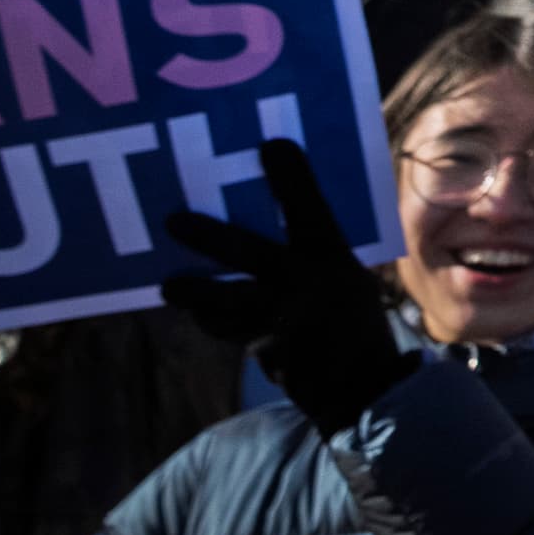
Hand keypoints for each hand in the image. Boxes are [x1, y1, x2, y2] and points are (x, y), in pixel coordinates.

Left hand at [161, 139, 413, 435]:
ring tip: (169, 285)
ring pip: (222, 298)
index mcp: (335, 260)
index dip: (293, 178)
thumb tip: (258, 224)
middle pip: (247, 250)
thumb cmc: (352, 325)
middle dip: (206, 235)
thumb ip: (313, 258)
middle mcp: (311, 284)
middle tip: (173, 220)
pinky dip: (215, 320)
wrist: (364, 390)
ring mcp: (286, 320)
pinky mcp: (267, 350)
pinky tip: (207, 316)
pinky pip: (228, 329)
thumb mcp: (346, 281)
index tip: (272, 145)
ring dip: (192, 291)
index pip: (313, 210)